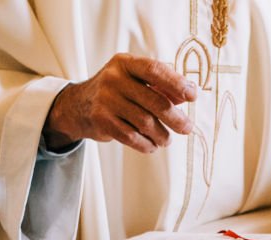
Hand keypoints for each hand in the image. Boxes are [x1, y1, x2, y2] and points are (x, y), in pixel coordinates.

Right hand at [44, 54, 197, 152]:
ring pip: (146, 122)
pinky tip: (152, 145)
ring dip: (162, 135)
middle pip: (154, 101)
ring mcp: (106, 100)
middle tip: (187, 127)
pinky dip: (147, 144)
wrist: (78, 105)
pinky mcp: (102, 121)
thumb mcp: (135, 80)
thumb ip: (160, 86)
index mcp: (125, 63)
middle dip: (175, 118)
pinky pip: (133, 137)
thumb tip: (187, 94)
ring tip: (166, 139)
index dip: (176, 83)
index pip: (155, 70)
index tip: (192, 95)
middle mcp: (114, 79)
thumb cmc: (116, 92)